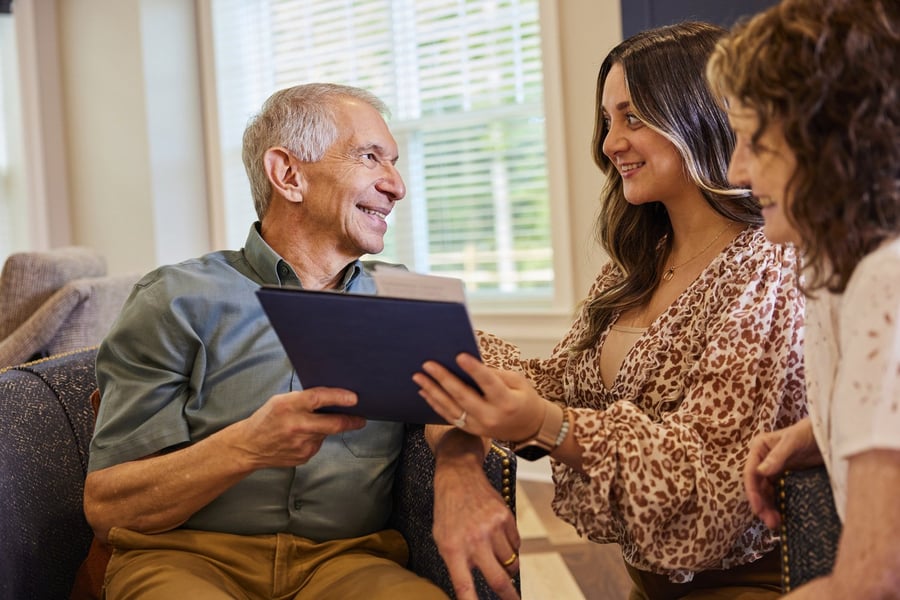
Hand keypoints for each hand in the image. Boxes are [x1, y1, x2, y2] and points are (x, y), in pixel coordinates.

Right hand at [236, 387, 366, 467]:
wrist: (250, 446)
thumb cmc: (267, 418)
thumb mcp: (281, 400)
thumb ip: (304, 399)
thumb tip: (333, 398)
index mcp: (289, 406)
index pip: (319, 398)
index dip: (339, 397)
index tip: (354, 398)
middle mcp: (297, 426)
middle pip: (333, 423)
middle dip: (351, 421)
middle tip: (361, 418)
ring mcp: (301, 444)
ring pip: (325, 434)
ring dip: (325, 428)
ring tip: (310, 424)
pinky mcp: (304, 456)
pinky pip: (318, 444)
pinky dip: (316, 438)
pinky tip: (302, 437)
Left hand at [413, 353, 544, 442]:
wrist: (529, 428)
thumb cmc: (524, 399)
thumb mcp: (518, 382)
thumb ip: (495, 374)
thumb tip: (470, 364)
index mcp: (507, 402)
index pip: (488, 383)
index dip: (474, 370)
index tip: (459, 356)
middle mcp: (491, 416)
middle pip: (463, 396)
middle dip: (443, 378)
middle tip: (428, 364)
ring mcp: (479, 426)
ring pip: (451, 408)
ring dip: (432, 391)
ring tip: (419, 377)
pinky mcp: (470, 430)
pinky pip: (449, 416)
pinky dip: (435, 403)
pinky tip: (425, 391)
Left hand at [431, 430, 520, 599]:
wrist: (459, 476)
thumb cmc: (448, 510)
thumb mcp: (442, 538)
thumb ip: (457, 561)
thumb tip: (474, 582)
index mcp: (453, 548)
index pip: (464, 584)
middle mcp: (474, 539)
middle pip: (498, 579)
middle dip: (508, 596)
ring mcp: (493, 527)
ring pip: (511, 562)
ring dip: (508, 567)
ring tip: (498, 558)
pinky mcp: (507, 517)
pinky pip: (517, 544)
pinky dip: (511, 547)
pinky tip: (499, 537)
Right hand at [744, 418, 821, 528]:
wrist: (830, 433)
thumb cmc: (809, 431)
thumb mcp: (792, 441)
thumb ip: (777, 456)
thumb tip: (760, 472)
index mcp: (759, 449)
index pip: (750, 473)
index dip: (753, 492)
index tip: (758, 509)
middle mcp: (764, 460)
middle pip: (758, 486)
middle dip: (761, 504)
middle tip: (769, 522)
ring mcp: (775, 469)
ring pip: (767, 492)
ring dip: (769, 508)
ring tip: (775, 524)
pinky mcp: (787, 477)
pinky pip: (779, 493)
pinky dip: (779, 505)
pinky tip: (783, 515)